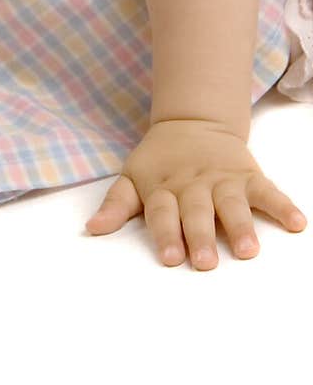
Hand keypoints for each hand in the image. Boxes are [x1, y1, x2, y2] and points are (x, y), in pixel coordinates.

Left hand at [85, 119, 306, 268]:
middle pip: (196, 212)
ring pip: (232, 204)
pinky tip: (297, 223)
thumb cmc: (160, 161)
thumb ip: (116, 205)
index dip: (165, 234)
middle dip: (200, 236)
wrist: (193, 122)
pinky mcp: (248, 176)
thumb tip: (92, 229)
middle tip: (205, 263)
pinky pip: (267, 191)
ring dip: (240, 226)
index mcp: (163, 188)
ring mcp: (222, 180)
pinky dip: (283, 206)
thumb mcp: (133, 177)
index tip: (169, 257)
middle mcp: (193, 185)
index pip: (162, 212)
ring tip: (247, 250)